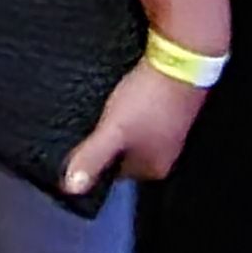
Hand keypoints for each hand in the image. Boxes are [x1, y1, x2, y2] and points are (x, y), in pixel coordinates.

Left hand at [60, 56, 206, 196]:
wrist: (180, 65)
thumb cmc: (146, 102)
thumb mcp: (113, 131)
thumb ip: (93, 157)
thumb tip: (71, 188)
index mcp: (153, 168)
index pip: (115, 174)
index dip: (95, 159)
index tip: (77, 144)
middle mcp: (166, 156)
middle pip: (125, 155)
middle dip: (108, 143)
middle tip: (88, 124)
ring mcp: (171, 133)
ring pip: (135, 136)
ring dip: (119, 127)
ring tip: (102, 111)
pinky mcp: (171, 111)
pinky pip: (144, 119)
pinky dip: (131, 113)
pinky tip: (122, 100)